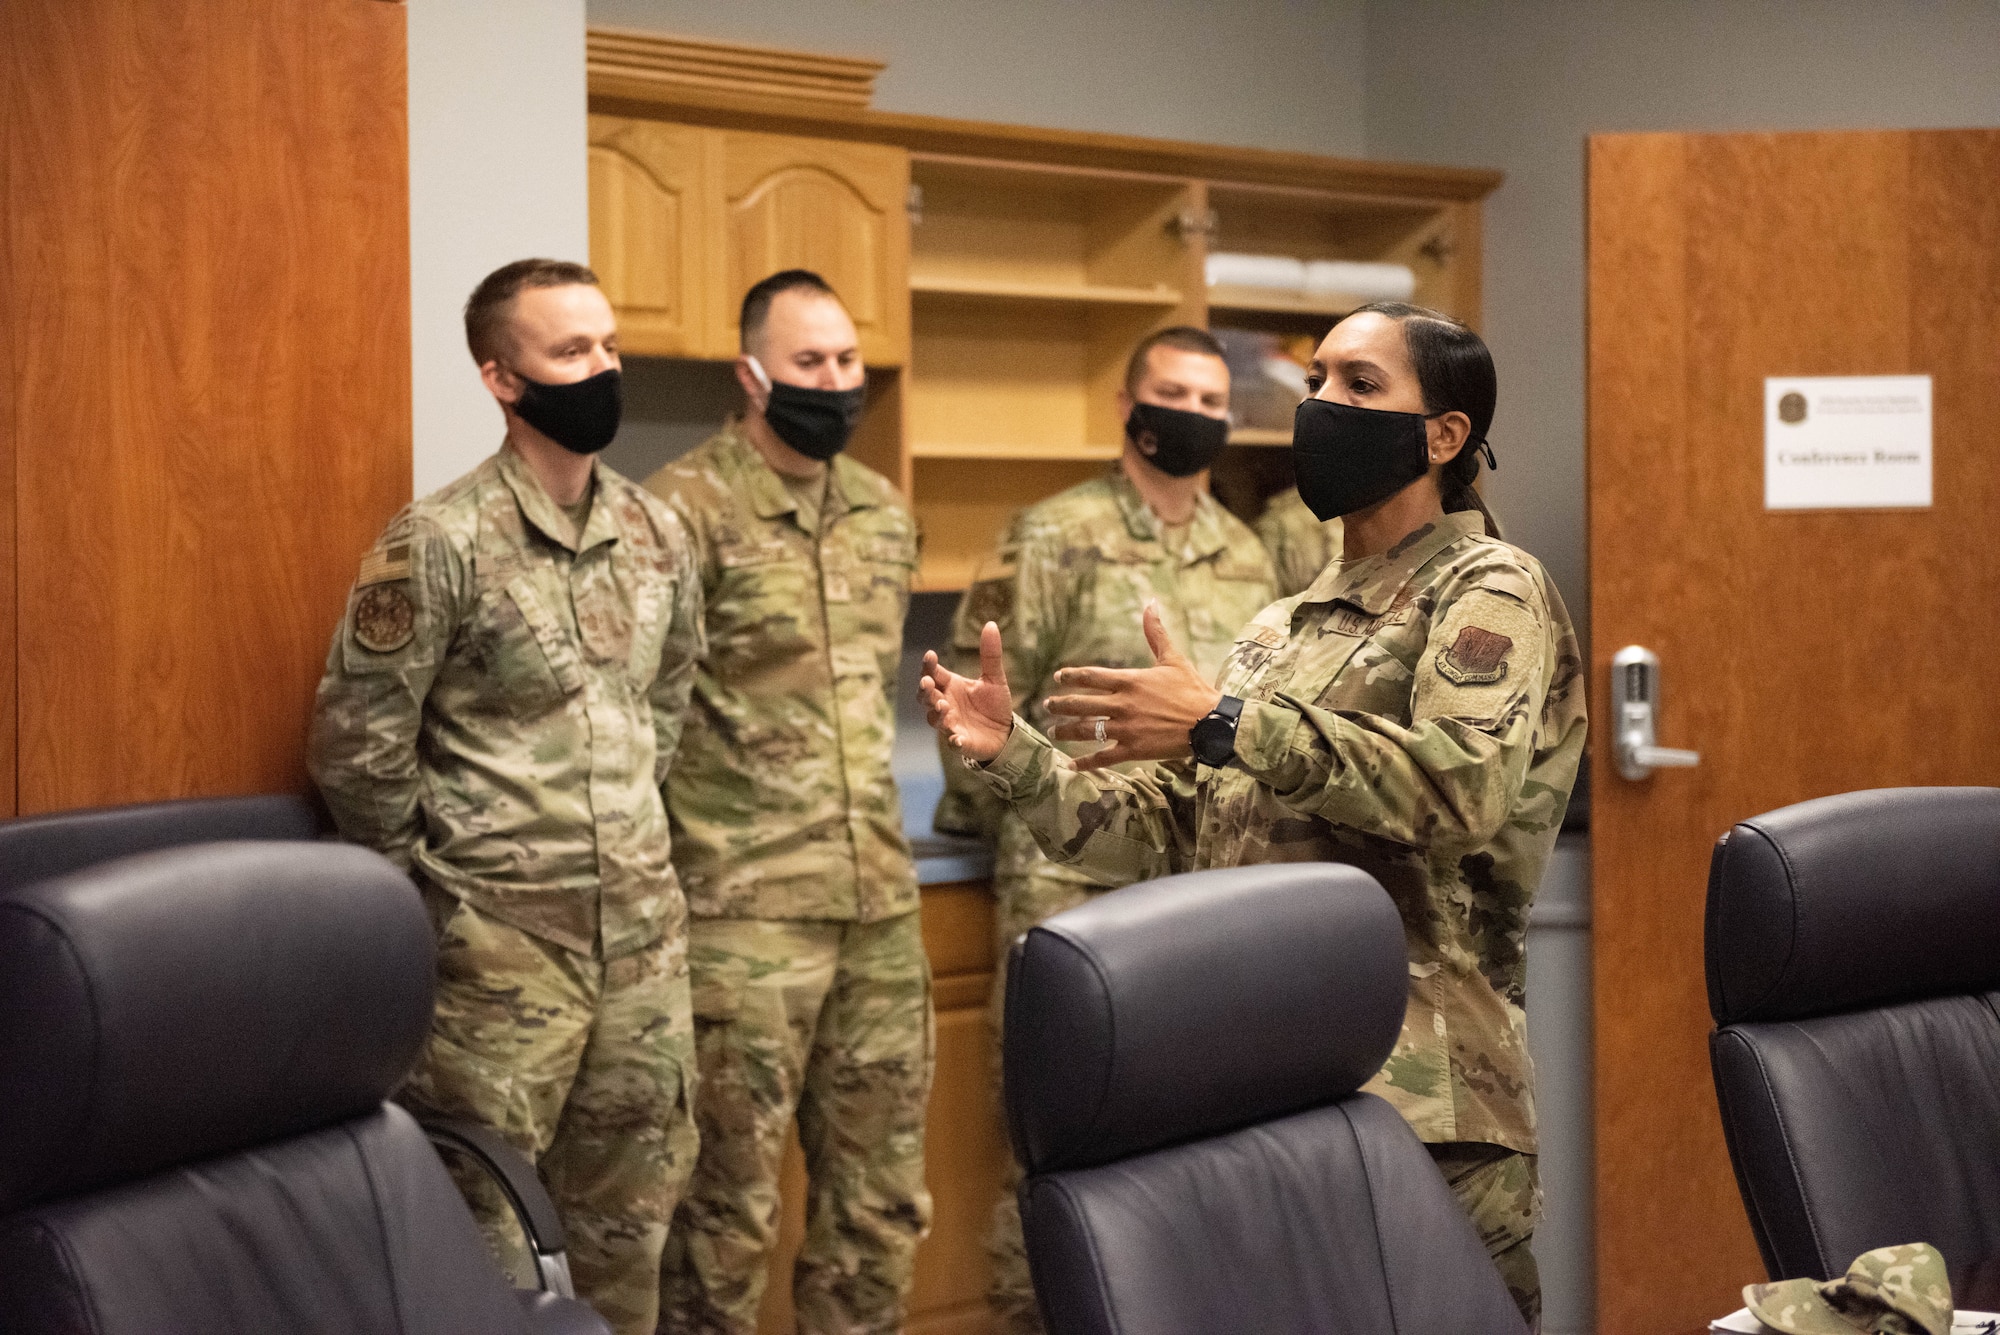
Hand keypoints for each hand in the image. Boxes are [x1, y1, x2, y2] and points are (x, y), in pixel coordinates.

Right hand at [920, 621, 1014, 762]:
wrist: (1006, 733)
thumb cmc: (994, 705)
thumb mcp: (995, 678)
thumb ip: (990, 654)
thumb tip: (991, 624)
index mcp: (950, 685)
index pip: (933, 673)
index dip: (929, 665)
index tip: (931, 655)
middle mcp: (945, 703)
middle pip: (926, 696)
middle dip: (924, 690)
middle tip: (927, 682)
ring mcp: (950, 723)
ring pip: (934, 718)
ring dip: (937, 713)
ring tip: (944, 705)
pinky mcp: (960, 741)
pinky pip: (952, 741)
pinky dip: (953, 740)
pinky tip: (958, 738)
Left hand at [1044, 601, 1222, 771]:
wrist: (1211, 722)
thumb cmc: (1193, 689)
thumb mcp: (1172, 658)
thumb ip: (1156, 633)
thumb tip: (1150, 603)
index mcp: (1130, 680)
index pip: (1091, 676)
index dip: (1071, 676)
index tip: (1058, 677)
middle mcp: (1122, 704)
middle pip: (1081, 703)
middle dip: (1061, 704)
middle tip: (1047, 706)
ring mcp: (1126, 728)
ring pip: (1087, 730)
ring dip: (1066, 730)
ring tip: (1054, 731)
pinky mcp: (1133, 749)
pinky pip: (1103, 756)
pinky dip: (1085, 762)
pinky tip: (1071, 765)